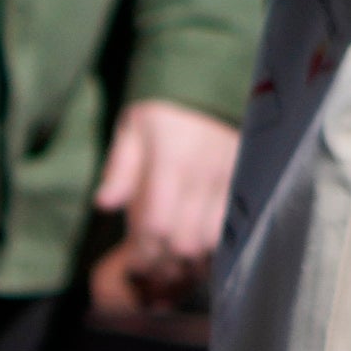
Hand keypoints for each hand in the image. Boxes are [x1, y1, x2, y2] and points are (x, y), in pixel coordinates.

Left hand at [91, 98, 240, 310]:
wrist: (212, 86)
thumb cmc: (164, 112)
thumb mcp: (133, 128)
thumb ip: (120, 167)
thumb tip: (105, 204)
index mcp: (172, 160)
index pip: (157, 224)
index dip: (142, 252)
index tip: (132, 261)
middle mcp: (204, 173)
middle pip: (185, 241)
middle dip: (164, 261)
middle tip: (151, 265)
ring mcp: (230, 179)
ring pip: (212, 240)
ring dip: (191, 257)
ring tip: (174, 260)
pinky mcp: (245, 182)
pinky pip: (235, 227)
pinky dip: (215, 245)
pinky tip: (199, 247)